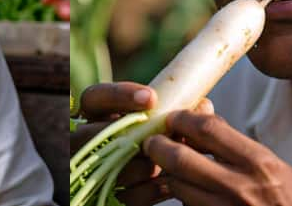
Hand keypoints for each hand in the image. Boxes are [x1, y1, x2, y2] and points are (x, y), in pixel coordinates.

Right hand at [73, 82, 171, 205]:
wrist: (143, 175)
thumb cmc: (152, 136)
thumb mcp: (155, 119)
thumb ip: (173, 109)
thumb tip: (203, 106)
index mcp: (97, 114)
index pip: (94, 97)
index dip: (120, 95)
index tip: (152, 98)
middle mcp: (88, 140)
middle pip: (98, 134)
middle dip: (136, 135)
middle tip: (163, 137)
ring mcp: (95, 169)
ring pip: (114, 167)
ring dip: (147, 165)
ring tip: (171, 162)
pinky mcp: (108, 196)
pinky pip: (128, 196)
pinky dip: (152, 190)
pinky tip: (169, 183)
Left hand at [144, 110, 291, 205]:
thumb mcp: (274, 167)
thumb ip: (236, 143)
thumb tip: (201, 110)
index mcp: (260, 163)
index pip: (208, 129)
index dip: (182, 119)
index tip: (172, 117)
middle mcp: (242, 188)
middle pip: (181, 159)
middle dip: (159, 147)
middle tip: (152, 142)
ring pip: (178, 187)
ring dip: (169, 175)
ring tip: (169, 168)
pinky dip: (182, 198)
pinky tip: (186, 192)